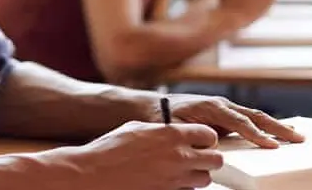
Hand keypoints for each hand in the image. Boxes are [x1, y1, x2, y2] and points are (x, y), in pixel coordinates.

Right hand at [70, 121, 222, 189]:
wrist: (96, 173)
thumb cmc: (110, 148)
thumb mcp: (137, 128)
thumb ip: (161, 130)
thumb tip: (170, 131)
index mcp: (172, 135)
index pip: (209, 135)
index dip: (204, 138)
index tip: (198, 140)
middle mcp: (179, 157)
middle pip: (216, 160)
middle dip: (208, 157)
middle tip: (196, 157)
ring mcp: (175, 179)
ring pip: (205, 179)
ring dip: (197, 174)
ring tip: (181, 171)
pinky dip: (183, 188)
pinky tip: (170, 182)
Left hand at [164, 94, 305, 147]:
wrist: (157, 106)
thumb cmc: (166, 118)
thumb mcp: (176, 129)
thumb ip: (194, 138)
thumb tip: (210, 151)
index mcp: (211, 107)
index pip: (239, 122)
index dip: (255, 134)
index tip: (271, 146)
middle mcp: (222, 105)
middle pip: (254, 116)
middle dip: (276, 128)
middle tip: (297, 138)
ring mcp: (226, 108)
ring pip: (255, 116)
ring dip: (276, 126)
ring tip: (296, 136)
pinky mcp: (227, 113)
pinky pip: (250, 119)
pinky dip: (266, 125)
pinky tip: (279, 132)